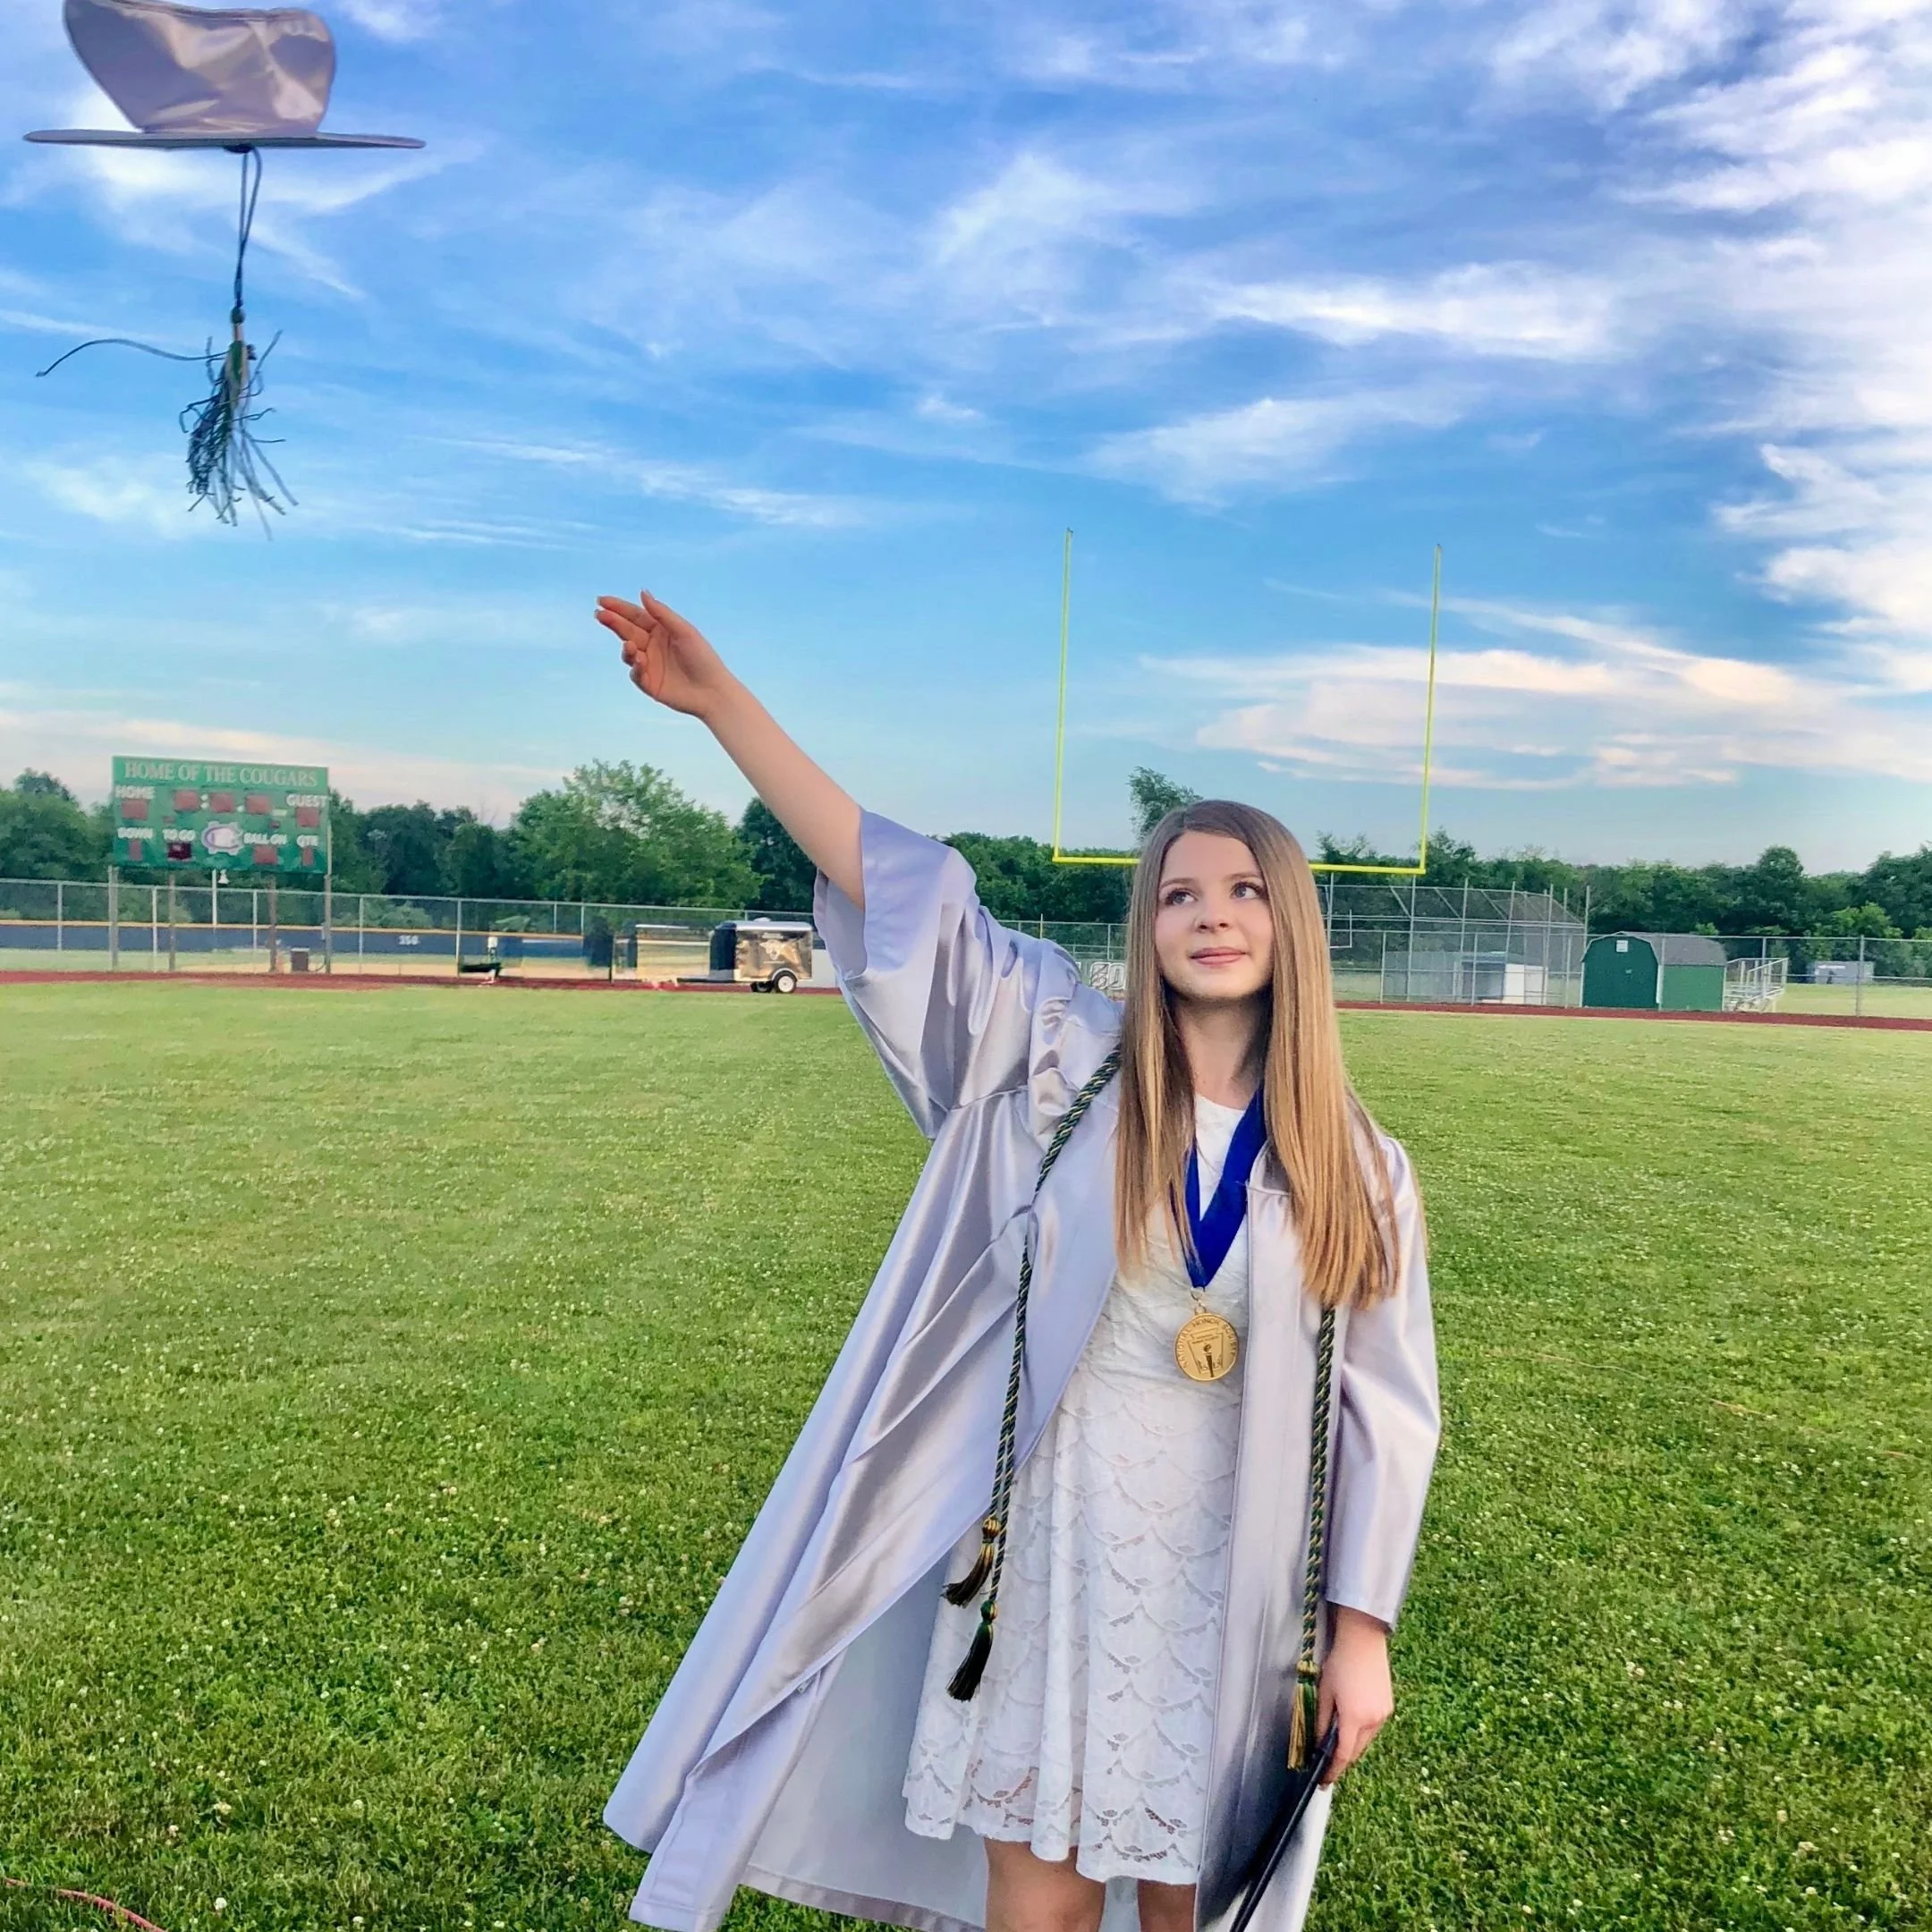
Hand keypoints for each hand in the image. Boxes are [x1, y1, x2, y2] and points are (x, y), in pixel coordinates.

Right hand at [595, 591, 736, 719]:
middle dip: (613, 622)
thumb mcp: (684, 631)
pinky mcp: (649, 684)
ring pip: (628, 653)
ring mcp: (649, 665)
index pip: (636, 616)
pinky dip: (635, 667)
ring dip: (626, 648)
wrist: (713, 691)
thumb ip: (662, 613)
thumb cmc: (703, 658)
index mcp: (661, 630)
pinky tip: (641, 662)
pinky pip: (635, 674)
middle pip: (627, 631)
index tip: (602, 600)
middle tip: (599, 615)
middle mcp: (653, 646)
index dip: (619, 608)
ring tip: (630, 647)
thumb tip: (642, 593)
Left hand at [1315, 1605, 1393, 1785]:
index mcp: (1354, 1718)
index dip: (1332, 1771)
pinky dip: (1361, 1732)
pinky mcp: (1388, 1707)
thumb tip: (1319, 1744)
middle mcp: (1372, 1721)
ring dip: (1352, 1745)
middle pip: (1355, 1751)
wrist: (1364, 1640)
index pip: (1343, 1755)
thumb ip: (1321, 1721)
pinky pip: (1373, 1729)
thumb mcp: (1324, 1692)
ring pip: (1365, 1741)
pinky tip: (1351, 1722)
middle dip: (1341, 1760)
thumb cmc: (1340, 1663)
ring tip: (1337, 1739)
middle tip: (1326, 1763)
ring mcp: (1383, 1715)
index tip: (1323, 1781)